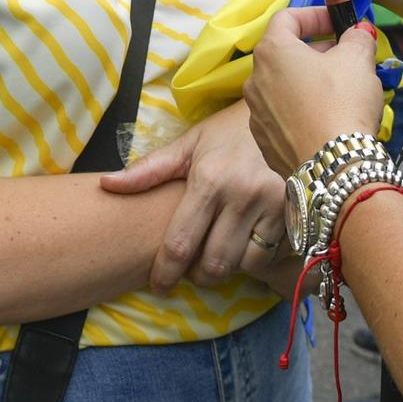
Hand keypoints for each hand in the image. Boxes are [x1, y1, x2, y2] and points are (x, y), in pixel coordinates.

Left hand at [101, 99, 284, 290]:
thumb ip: (149, 170)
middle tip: (190, 271)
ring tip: (216, 255)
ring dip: (226, 268)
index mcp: (209, 179)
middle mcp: (241, 195)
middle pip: (213, 264)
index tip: (159, 285)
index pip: (180, 244)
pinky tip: (244, 245)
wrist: (284, 115)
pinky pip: (269, 255)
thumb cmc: (229, 133)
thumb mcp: (189, 144)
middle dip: (196, 276)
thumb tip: (106, 184)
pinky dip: (253, 259)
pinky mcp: (295, 214)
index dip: (166, 273)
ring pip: (243, 265)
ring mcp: (272, 206)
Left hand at [244, 5, 385, 176]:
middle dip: (316, 50)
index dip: (315, 15)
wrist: (333, 167)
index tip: (339, 24)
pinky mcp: (264, 141)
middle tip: (346, 57)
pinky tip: (326, 119)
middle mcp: (255, 79)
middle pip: (284, 53)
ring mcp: (256, 112)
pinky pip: (283, 114)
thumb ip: (358, 38)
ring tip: (340, 90)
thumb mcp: (358, 60)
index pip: (287, 18)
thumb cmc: (342, 103)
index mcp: (272, 51)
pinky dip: (301, 109)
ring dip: (308, 80)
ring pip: (283, 85)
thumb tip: (358, 32)